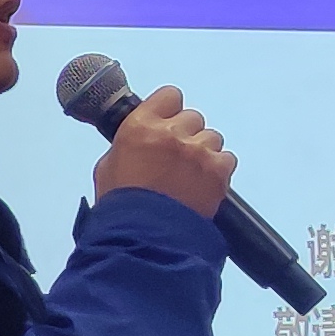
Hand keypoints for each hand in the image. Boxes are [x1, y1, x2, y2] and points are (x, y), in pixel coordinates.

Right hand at [91, 84, 234, 217]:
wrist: (143, 239)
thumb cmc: (121, 208)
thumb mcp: (108, 168)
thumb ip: (128, 145)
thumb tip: (139, 140)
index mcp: (140, 126)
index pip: (169, 96)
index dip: (169, 110)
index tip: (166, 123)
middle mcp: (172, 133)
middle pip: (192, 118)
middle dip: (185, 135)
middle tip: (175, 159)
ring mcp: (198, 151)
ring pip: (212, 138)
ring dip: (203, 153)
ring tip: (189, 177)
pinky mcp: (218, 171)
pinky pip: (226, 159)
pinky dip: (217, 171)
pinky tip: (202, 186)